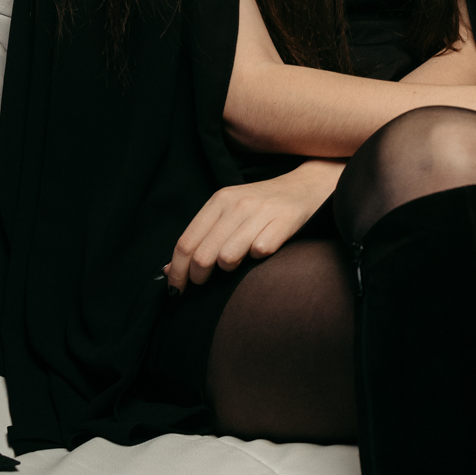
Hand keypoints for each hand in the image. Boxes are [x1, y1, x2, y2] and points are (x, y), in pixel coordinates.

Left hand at [165, 159, 342, 291]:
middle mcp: (238, 204)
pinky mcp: (284, 222)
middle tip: (204, 283)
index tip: (175, 289)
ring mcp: (262, 212)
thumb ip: (200, 237)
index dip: (177, 271)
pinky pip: (259, 253)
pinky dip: (258, 258)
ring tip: (236, 263)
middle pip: (203, 255)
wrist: (307, 185)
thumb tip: (168, 271)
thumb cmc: (262, 205)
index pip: (186, 242)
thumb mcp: (228, 213)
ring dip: (228, 269)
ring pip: (227, 258)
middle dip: (199, 278)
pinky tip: (262, 251)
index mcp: (219, 200)